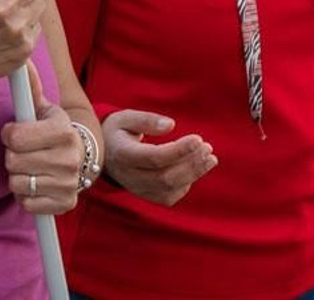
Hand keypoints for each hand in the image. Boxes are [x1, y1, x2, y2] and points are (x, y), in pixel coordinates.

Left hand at [1, 64, 83, 215]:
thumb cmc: (53, 131)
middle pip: (12, 162)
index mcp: (63, 132)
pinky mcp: (64, 204)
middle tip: (25, 151)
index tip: (15, 132)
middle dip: (12, 156)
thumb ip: (30, 88)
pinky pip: (26, 204)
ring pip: (16, 184)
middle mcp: (69, 159)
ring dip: (17, 177)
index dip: (9, 135)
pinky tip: (37, 184)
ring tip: (31, 167)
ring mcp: (68, 184)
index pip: (14, 138)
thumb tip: (21, 61)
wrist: (81, 158)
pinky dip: (25, 196)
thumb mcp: (45, 109)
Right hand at [101, 110, 215, 206]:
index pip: (154, 158)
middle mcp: (130, 177)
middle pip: (165, 177)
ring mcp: (138, 189)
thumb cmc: (118, 132)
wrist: (104, 154)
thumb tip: (171, 125)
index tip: (198, 139)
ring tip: (210, 158)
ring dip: (193, 174)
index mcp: (123, 155)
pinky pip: (170, 196)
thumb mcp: (126, 118)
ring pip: (170, 189)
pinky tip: (195, 168)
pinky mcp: (147, 195)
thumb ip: (147, 120)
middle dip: (191, 164)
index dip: (179, 150)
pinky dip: (186, 184)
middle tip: (208, 148)